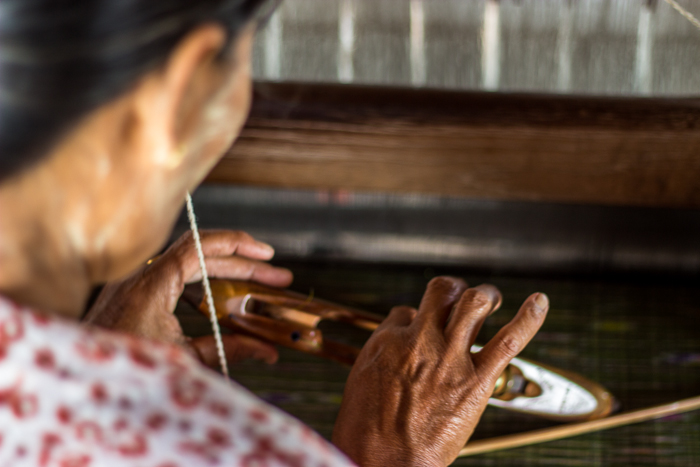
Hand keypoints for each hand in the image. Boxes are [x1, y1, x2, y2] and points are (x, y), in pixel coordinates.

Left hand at [84, 230, 292, 366]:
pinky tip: (220, 298)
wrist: (80, 381)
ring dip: (224, 272)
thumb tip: (268, 350)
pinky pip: (172, 277)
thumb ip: (229, 349)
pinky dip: (202, 281)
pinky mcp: (130, 296)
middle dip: (243, 264)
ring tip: (257, 285)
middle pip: (201, 254)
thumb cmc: (126, 370)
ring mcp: (134, 284)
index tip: (266, 252)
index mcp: (152, 284)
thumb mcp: (184, 360)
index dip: (238, 244)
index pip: (201, 245)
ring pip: (188, 264)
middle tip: (276, 277)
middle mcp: (141, 276)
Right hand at [332, 276, 547, 466]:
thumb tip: (396, 346)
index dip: (415, 318)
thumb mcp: (361, 382)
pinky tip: (538, 302)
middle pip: (442, 292)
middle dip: (454, 289)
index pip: (405, 312)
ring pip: (473, 303)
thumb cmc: (366, 432)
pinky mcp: (476, 381)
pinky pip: (509, 339)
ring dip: (485, 295)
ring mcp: (449, 358)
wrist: (385, 462)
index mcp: (388, 341)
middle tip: (461, 297)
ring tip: (490, 298)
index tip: (421, 329)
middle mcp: (420, 341)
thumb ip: (382, 358)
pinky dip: (528, 318)